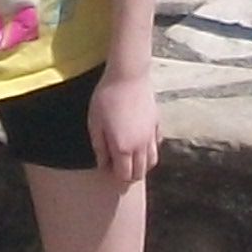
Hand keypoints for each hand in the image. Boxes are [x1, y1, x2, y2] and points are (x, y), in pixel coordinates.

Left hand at [90, 69, 158, 184]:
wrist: (128, 76)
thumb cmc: (106, 98)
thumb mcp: (95, 124)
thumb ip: (100, 147)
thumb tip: (103, 165)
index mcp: (123, 148)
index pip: (124, 176)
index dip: (115, 176)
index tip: (107, 167)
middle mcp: (140, 146)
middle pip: (140, 173)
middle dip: (129, 175)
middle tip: (117, 165)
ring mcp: (151, 136)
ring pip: (152, 162)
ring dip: (141, 164)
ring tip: (129, 157)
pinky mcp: (156, 124)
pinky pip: (156, 145)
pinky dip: (149, 150)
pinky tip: (140, 142)